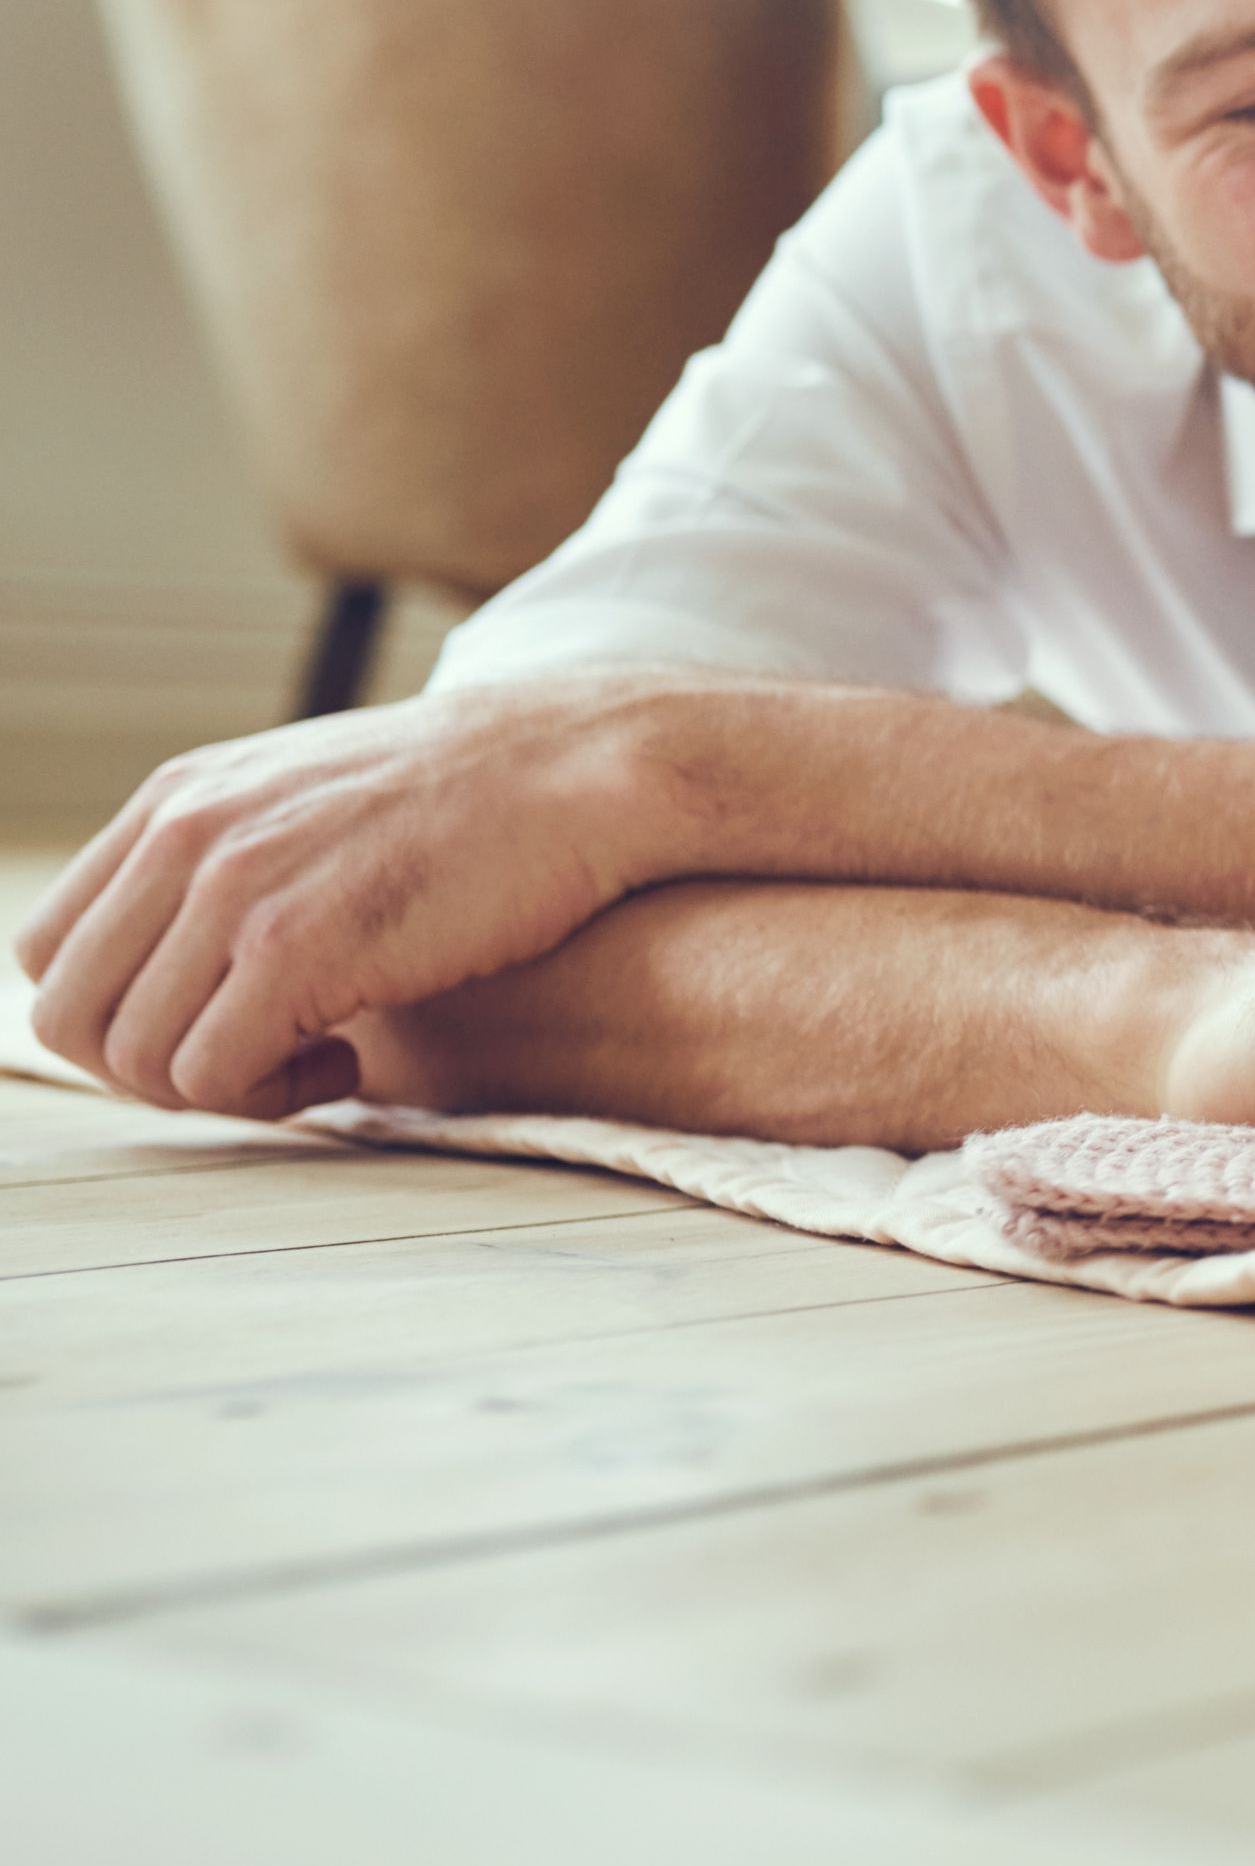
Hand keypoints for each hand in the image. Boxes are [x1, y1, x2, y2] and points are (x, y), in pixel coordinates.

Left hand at [11, 680, 688, 1117]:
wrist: (589, 768)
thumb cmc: (483, 802)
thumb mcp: (319, 796)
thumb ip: (240, 854)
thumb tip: (195, 959)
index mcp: (178, 799)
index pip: (51, 949)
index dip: (121, 1014)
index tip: (221, 1020)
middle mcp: (185, 835)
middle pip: (69, 1014)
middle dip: (150, 1069)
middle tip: (259, 1062)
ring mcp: (234, 887)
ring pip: (134, 1057)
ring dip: (219, 1090)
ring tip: (315, 1063)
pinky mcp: (296, 946)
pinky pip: (210, 1074)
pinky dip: (272, 1097)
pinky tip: (349, 1065)